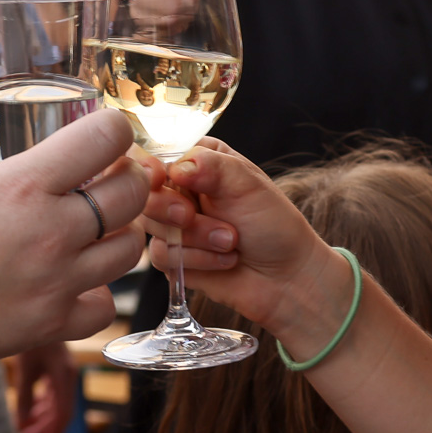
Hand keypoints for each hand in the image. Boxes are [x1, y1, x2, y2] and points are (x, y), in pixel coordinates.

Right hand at [0, 108, 152, 367]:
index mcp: (22, 185)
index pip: (104, 138)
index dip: (113, 128)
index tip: (104, 133)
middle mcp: (52, 231)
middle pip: (131, 193)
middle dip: (126, 177)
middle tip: (107, 178)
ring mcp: (58, 281)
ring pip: (129, 250)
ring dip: (119, 233)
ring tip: (96, 229)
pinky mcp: (52, 324)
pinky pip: (106, 306)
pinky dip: (99, 293)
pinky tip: (77, 281)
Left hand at [15, 340, 76, 432]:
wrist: (36, 308)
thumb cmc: (30, 336)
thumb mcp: (24, 369)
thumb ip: (25, 397)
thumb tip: (22, 423)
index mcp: (64, 376)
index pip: (63, 413)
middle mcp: (67, 375)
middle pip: (58, 411)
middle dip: (42, 427)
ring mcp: (62, 372)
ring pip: (54, 403)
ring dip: (40, 418)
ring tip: (23, 430)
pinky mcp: (56, 368)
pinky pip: (52, 393)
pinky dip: (41, 405)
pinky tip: (30, 413)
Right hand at [140, 137, 350, 342]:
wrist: (287, 278)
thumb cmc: (274, 224)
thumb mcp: (248, 184)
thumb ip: (210, 166)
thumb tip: (174, 167)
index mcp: (197, 161)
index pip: (153, 154)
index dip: (148, 168)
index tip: (160, 178)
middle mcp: (181, 190)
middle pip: (144, 193)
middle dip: (172, 209)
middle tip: (194, 215)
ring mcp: (174, 226)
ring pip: (152, 226)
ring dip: (195, 238)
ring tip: (231, 242)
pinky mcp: (173, 258)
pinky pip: (161, 257)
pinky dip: (196, 260)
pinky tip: (224, 260)